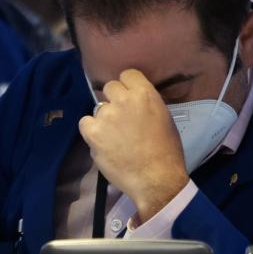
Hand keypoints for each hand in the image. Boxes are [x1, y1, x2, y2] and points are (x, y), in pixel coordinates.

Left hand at [78, 69, 189, 222]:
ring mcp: (106, 115)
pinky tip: (103, 142)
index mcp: (145, 94)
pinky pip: (85, 123)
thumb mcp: (164, 118)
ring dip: (104, 119)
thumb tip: (134, 102)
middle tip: (121, 119)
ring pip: (98, 108)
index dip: (128, 86)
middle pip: (110, 88)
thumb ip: (147, 104)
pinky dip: (92, 131)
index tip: (129, 98)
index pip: (127, 74)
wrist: (155, 179)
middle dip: (115, 100)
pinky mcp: (92, 133)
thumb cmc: (167, 152)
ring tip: (114, 137)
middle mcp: (123, 100)